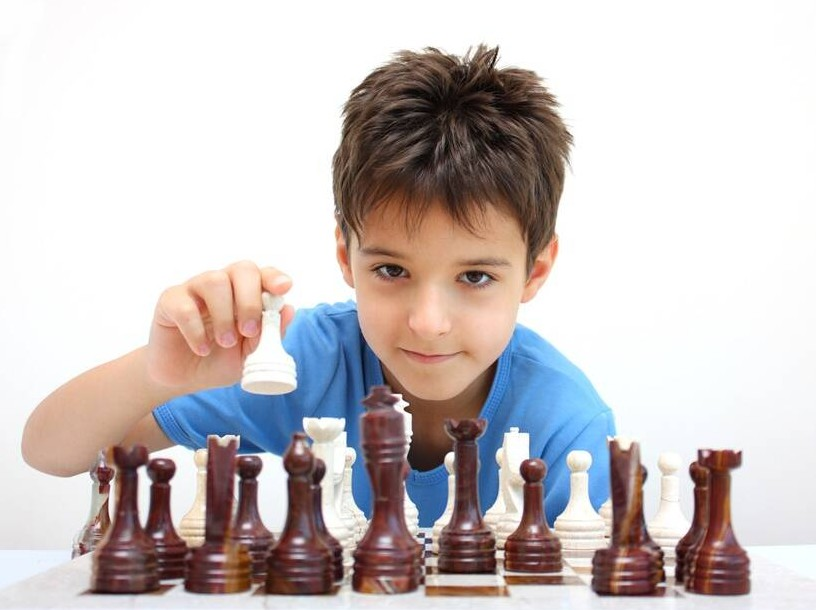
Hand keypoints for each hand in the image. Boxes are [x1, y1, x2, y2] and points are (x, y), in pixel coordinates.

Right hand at [146, 261, 294, 389]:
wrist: (184, 378)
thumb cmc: (220, 360)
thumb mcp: (250, 355)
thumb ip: (269, 335)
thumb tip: (289, 309)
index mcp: (246, 293)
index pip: (263, 274)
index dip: (274, 277)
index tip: (284, 288)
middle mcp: (223, 284)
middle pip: (242, 269)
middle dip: (250, 300)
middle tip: (249, 330)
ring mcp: (195, 289)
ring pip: (214, 281)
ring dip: (224, 315)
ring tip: (225, 342)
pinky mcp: (170, 301)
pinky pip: (184, 305)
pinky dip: (196, 330)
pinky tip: (202, 348)